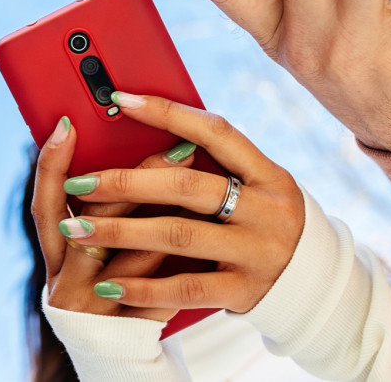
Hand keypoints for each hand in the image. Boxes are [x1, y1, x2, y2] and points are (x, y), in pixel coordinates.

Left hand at [56, 93, 303, 313]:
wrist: (312, 284)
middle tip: (79, 182)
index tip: (121, 100)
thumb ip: (217, 166)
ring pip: (178, 235)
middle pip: (186, 185)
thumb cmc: (265, 222)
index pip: (216, 132)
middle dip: (125, 182)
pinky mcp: (244, 290)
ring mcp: (257, 251)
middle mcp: (266, 210)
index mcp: (269, 174)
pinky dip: (142, 286)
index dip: (168, 113)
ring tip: (78, 228)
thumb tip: (151, 135)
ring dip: (120, 230)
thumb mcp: (258, 187)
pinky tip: (108, 283)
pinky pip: (185, 288)